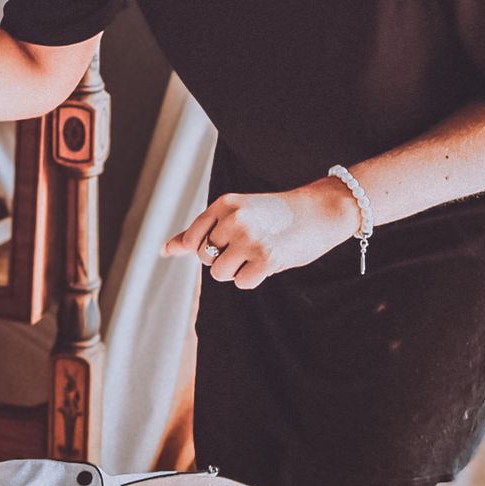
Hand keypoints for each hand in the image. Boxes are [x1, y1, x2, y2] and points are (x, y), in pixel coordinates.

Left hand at [162, 178, 360, 288]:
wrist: (320, 211)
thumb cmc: (274, 214)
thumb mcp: (235, 213)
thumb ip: (200, 231)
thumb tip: (164, 250)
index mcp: (224, 204)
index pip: (192, 239)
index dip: (206, 247)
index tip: (228, 240)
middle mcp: (234, 219)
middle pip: (205, 258)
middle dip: (223, 258)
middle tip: (249, 244)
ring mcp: (250, 239)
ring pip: (220, 273)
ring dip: (237, 270)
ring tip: (256, 253)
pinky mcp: (267, 259)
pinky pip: (242, 282)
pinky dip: (253, 278)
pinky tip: (268, 261)